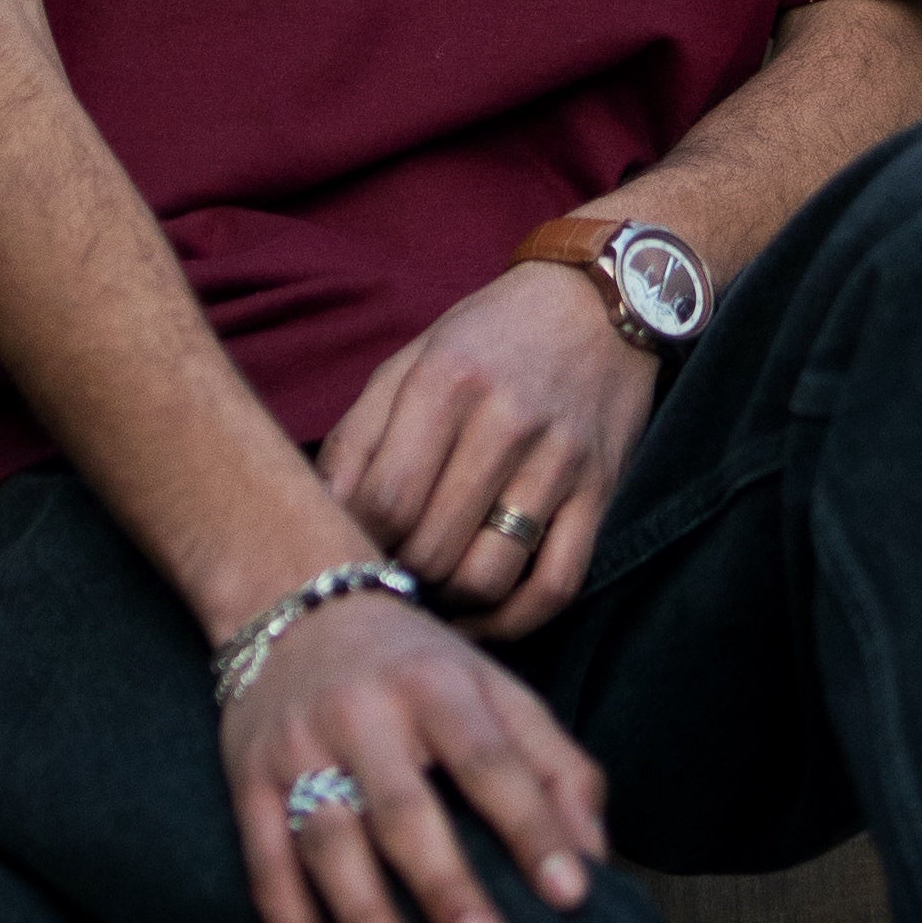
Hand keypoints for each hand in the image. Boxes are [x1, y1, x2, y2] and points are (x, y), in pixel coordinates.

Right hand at [224, 587, 608, 922]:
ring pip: (327, 842)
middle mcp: (361, 712)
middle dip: (444, 884)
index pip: (489, 759)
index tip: (571, 894)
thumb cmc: (414, 667)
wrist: (290, 601)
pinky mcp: (249, 782)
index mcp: (435, 684)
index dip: (531, 826)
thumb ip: (555, 766)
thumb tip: (595, 859)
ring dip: (364, 920)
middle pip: (403, 807)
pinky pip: (267, 868)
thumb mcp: (494, 689)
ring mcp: (298, 748)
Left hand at [319, 262, 658, 639]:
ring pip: (489, 577)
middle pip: (431, 548)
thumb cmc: (488, 337)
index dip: (359, 539)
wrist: (596, 302)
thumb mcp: (410, 362)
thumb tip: (319, 511)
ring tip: (431, 587)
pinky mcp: (602, 492)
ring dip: (450, 602)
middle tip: (391, 569)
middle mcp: (505, 422)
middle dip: (400, 573)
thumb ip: (359, 435)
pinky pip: (557, 586)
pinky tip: (481, 613)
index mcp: (447, 382)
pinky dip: (514, 620)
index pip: (385, 500)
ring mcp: (559, 462)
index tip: (353, 544)